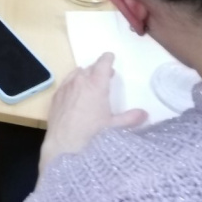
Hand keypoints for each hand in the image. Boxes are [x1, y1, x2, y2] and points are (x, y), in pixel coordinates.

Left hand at [39, 52, 147, 172]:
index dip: (107, 59)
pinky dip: (73, 82)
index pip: (102, 64)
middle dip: (98, 70)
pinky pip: (66, 83)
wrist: (64, 146)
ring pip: (76, 74)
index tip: (110, 56)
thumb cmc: (93, 135)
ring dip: (85, 75)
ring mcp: (65, 88)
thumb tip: (144, 113)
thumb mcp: (115, 127)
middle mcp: (79, 82)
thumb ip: (131, 118)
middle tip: (106, 75)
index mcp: (96, 85)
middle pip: (90, 68)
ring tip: (90, 82)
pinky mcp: (56, 96)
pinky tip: (75, 92)